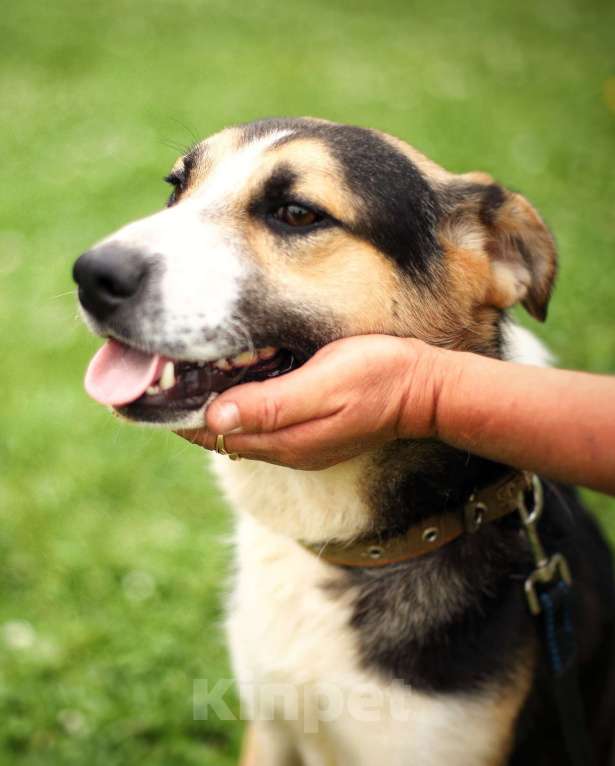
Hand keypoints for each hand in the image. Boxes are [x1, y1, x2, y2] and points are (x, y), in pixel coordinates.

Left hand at [176, 335, 444, 469]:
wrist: (424, 390)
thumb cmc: (378, 379)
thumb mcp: (325, 386)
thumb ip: (272, 405)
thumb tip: (216, 416)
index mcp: (283, 440)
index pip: (213, 433)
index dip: (179, 414)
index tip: (151, 388)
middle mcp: (285, 448)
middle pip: (220, 434)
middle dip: (188, 410)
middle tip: (160, 376)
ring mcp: (299, 443)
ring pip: (238, 429)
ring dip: (211, 408)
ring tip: (185, 377)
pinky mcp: (312, 432)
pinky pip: (260, 423)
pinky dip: (237, 406)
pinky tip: (232, 383)